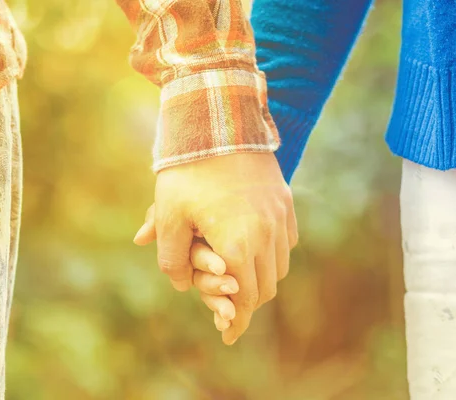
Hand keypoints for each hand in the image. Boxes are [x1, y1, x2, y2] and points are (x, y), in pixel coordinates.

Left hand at [135, 153, 297, 344]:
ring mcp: (280, 216)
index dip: (235, 320)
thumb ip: (171, 256)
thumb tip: (179, 285)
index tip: (227, 336)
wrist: (219, 121)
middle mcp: (267, 234)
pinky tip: (253, 251)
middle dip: (246, 303)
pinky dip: (272, 255)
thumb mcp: (168, 213)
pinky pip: (287, 242)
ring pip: (279, 267)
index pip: (242, 297)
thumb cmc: (188, 169)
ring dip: (259, 279)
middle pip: (264, 287)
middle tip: (227, 309)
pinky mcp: (285, 201)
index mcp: (238, 242)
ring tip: (238, 280)